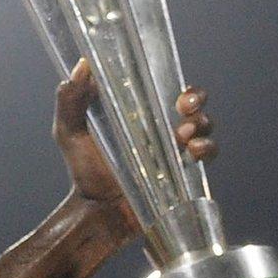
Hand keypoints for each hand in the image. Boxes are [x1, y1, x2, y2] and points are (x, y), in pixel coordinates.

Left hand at [55, 57, 215, 240]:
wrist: (98, 211)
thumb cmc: (84, 171)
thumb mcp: (70, 133)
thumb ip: (70, 101)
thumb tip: (81, 66)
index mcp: (135, 113)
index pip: (163, 86)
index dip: (166, 78)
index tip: (167, 82)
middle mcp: (159, 127)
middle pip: (192, 103)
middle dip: (196, 99)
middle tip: (184, 107)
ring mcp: (173, 148)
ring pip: (203, 125)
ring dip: (201, 124)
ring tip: (184, 135)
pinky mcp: (182, 170)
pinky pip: (208, 153)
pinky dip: (207, 148)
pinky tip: (193, 152)